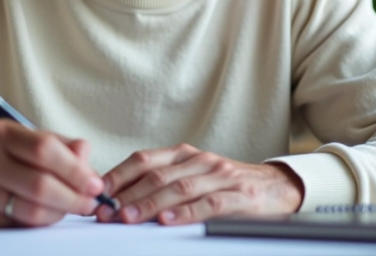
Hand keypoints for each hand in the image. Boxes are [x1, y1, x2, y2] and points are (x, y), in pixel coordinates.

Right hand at [0, 119, 104, 227]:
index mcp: (1, 132)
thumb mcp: (25, 139)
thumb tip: (86, 154)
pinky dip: (42, 222)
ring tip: (73, 208)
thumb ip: (59, 145)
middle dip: (74, 197)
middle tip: (90, 201)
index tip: (95, 183)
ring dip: (61, 212)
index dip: (75, 169)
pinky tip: (50, 214)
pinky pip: (19, 224)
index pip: (45, 149)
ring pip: (32, 209)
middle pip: (40, 184)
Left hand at [96, 143, 302, 225]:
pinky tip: (168, 220)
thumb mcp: (194, 176)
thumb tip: (120, 198)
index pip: (143, 160)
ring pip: (179, 188)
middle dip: (127, 195)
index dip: (118, 176)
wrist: (277, 186)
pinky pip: (209, 203)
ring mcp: (220, 176)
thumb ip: (163, 183)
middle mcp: (200, 161)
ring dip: (149, 204)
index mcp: (184, 155)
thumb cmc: (227, 185)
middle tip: (106, 212)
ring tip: (129, 217)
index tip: (98, 194)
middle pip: (156, 176)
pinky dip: (186, 212)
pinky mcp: (239, 195)